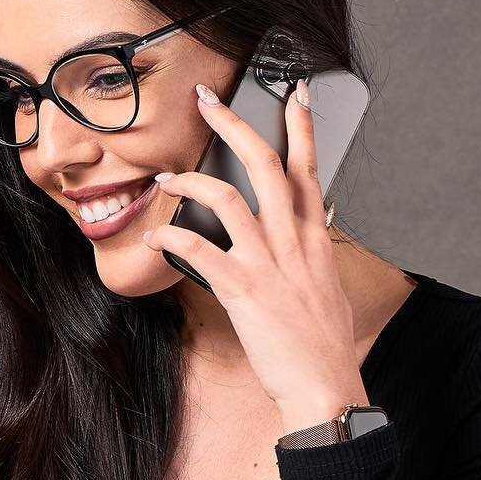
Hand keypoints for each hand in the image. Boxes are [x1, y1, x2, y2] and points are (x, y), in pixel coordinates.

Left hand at [140, 78, 366, 434]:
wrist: (324, 387)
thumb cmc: (321, 342)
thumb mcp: (327, 285)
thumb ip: (316, 248)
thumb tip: (319, 216)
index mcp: (315, 239)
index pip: (309, 168)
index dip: (302, 126)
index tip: (295, 91)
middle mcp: (294, 242)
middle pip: (266, 165)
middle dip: (234, 125)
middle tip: (206, 100)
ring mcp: (269, 265)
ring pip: (229, 198)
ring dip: (190, 181)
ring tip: (165, 180)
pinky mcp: (244, 291)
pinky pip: (201, 252)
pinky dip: (172, 239)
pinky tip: (153, 240)